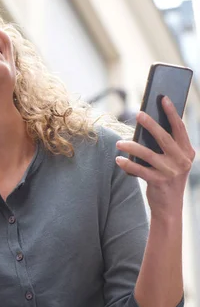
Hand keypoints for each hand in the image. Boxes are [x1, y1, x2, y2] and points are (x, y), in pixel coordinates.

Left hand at [115, 96, 195, 218]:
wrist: (169, 208)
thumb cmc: (167, 179)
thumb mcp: (172, 162)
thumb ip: (164, 147)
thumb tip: (147, 126)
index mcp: (187, 152)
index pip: (180, 128)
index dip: (171, 112)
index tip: (163, 98)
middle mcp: (182, 161)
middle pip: (164, 138)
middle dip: (150, 124)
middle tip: (137, 113)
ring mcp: (171, 172)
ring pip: (148, 154)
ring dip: (132, 147)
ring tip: (119, 143)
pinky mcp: (159, 182)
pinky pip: (140, 170)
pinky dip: (128, 164)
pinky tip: (118, 159)